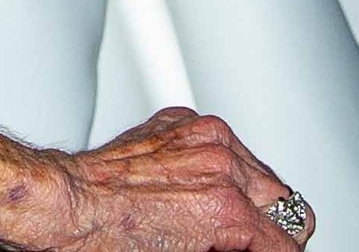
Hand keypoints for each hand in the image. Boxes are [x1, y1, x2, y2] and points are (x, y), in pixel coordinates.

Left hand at [36, 107, 309, 246]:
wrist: (69, 206)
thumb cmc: (114, 243)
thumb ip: (239, 251)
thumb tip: (258, 247)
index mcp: (227, 208)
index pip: (289, 244)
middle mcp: (220, 163)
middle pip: (286, 206)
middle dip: (268, 231)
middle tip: (237, 245)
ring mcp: (202, 135)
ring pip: (261, 174)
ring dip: (249, 198)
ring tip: (216, 223)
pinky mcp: (182, 120)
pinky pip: (227, 147)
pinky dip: (221, 168)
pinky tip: (195, 191)